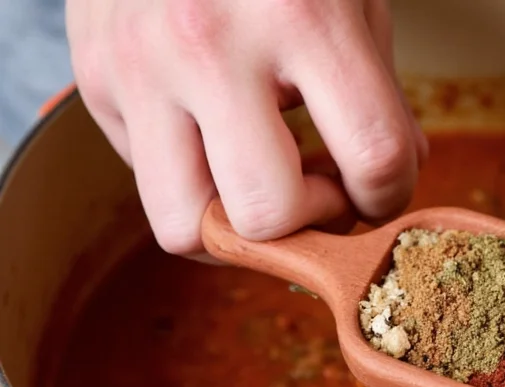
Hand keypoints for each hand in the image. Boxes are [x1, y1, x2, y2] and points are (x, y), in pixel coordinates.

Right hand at [66, 0, 426, 255]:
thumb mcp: (350, 5)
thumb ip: (381, 98)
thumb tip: (393, 180)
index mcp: (301, 15)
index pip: (374, 156)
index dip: (389, 196)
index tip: (377, 192)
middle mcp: (209, 44)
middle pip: (266, 216)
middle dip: (306, 224)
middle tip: (316, 188)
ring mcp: (140, 66)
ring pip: (184, 227)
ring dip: (235, 230)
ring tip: (260, 185)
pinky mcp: (96, 83)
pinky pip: (149, 185)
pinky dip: (192, 185)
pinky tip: (215, 142)